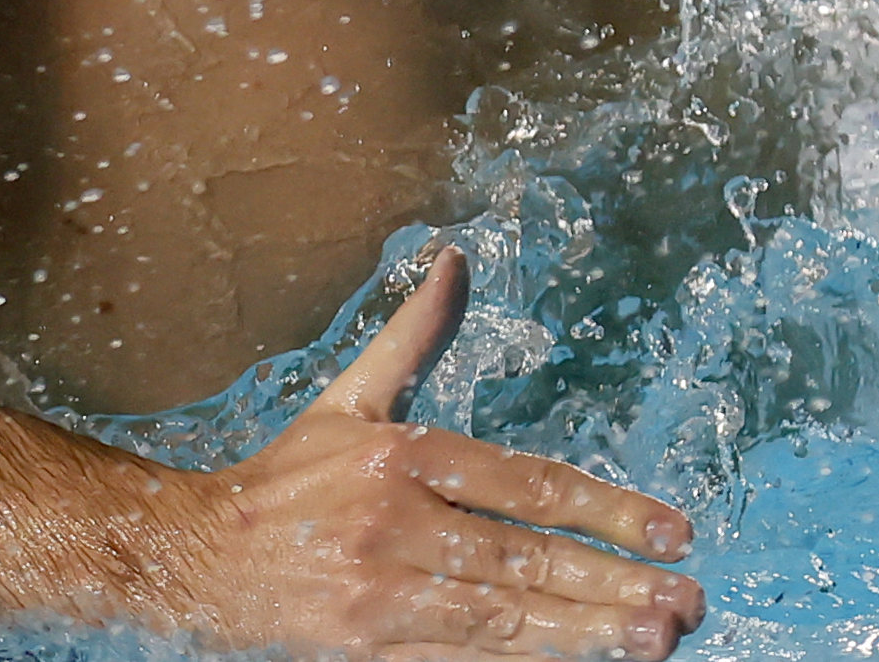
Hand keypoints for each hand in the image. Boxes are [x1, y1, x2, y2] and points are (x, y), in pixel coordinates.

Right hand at [155, 248, 704, 660]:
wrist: (192, 558)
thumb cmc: (285, 479)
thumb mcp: (349, 398)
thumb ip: (414, 336)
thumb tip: (457, 256)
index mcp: (401, 457)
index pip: (527, 486)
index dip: (607, 510)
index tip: (672, 531)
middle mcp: (396, 526)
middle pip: (527, 562)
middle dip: (613, 584)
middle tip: (685, 599)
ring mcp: (382, 598)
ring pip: (504, 622)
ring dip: (585, 634)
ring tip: (655, 640)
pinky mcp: (366, 654)